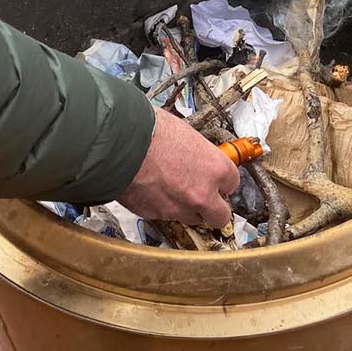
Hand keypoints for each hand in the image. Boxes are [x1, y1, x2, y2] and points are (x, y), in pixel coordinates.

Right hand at [117, 107, 239, 227]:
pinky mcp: (155, 215)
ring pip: (191, 219)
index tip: (217, 180)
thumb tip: (196, 155)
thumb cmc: (150, 132)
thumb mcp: (185, 134)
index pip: (232, 184)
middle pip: (220, 216)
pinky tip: (153, 191)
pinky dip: (161, 207)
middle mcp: (202, 194)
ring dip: (186, 209)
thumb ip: (197, 153)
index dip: (223, 182)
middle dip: (214, 208)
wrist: (119, 144)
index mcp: (216, 169)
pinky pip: (164, 216)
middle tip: (206, 198)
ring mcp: (178, 208)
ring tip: (173, 191)